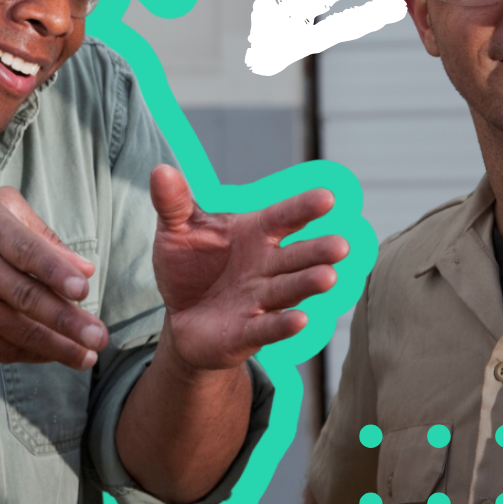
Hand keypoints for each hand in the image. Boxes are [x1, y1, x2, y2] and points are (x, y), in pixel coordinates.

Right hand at [0, 187, 106, 368]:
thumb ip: (41, 236)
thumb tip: (85, 270)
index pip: (25, 249)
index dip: (54, 270)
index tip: (82, 290)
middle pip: (26, 297)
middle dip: (67, 321)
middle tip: (99, 336)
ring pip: (18, 331)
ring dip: (58, 348)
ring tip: (88, 356)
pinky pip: (2, 349)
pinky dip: (32, 355)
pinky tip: (56, 356)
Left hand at [150, 165, 344, 370]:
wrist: (182, 318)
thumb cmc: (190, 267)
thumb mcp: (176, 231)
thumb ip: (173, 203)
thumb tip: (161, 171)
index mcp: (255, 235)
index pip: (283, 218)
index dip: (303, 209)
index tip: (327, 198)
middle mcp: (266, 267)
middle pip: (296, 257)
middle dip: (318, 252)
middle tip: (341, 245)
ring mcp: (260, 300)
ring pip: (288, 290)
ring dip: (308, 284)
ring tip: (328, 276)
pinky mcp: (248, 332)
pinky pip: (267, 328)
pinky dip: (282, 325)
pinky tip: (301, 320)